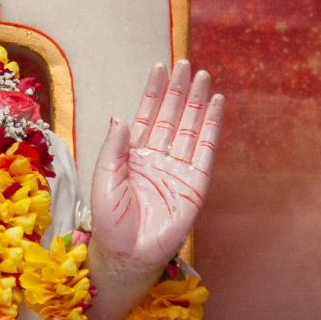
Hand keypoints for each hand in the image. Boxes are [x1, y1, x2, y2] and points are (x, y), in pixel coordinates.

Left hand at [90, 60, 223, 271]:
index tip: (160, 68)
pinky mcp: (195, 184)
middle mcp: (157, 157)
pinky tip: (217, 105)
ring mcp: (177, 169)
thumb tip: (120, 117)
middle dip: (178, 91)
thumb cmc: (109, 222)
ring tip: (203, 77)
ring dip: (197, 103)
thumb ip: (114, 148)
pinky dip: (212, 127)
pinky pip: (205, 150)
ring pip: (190, 128)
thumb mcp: (104, 179)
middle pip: (171, 116)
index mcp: (133, 154)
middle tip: (186, 64)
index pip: (147, 115)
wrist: (127, 254)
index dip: (154, 92)